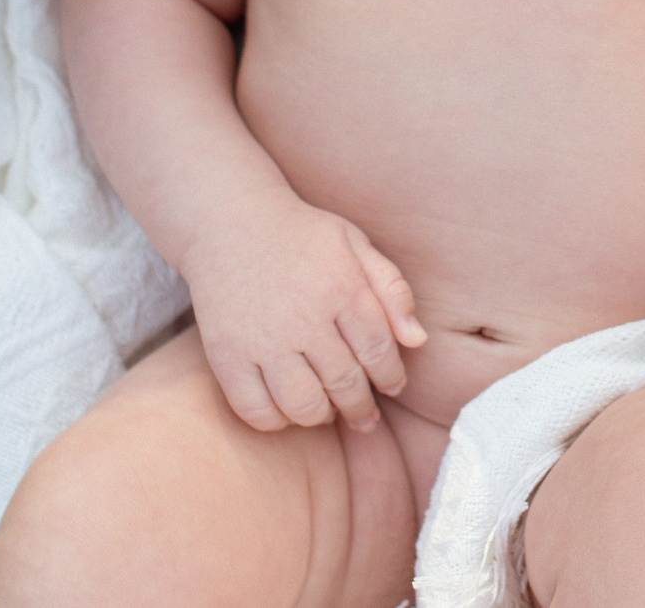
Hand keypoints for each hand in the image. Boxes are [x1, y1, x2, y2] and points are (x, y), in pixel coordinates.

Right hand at [179, 190, 426, 433]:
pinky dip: (276, 420)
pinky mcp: (227, 356)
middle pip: (345, 384)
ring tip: (328, 411)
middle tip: (364, 414)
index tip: (392, 387)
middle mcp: (303, 318)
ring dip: (323, 416)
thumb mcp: (355, 244)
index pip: (379, 351)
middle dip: (361, 407)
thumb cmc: (301, 237)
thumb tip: (418, 341)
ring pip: (303, 405)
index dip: (391, 377)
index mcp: (342, 288)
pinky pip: (255, 409)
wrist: (228, 223)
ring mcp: (262, 340)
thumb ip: (392, 290)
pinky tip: (287, 408)